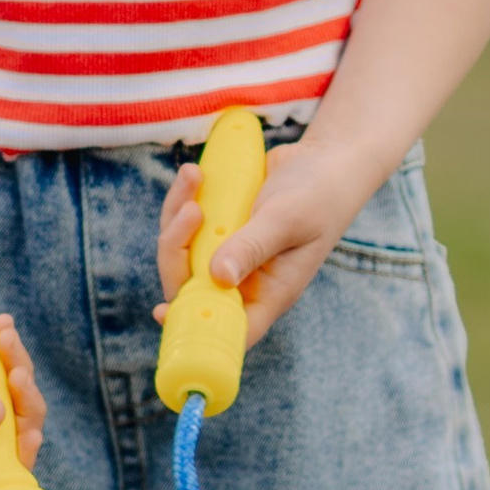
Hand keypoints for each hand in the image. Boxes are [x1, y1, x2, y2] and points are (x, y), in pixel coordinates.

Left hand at [153, 140, 368, 353]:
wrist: (326, 161)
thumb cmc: (319, 195)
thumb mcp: (287, 219)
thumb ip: (252, 246)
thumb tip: (217, 276)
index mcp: (269, 292)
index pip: (229, 328)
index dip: (194, 328)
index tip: (163, 314)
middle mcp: (246, 279)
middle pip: (191, 287)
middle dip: (177, 250)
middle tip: (191, 211)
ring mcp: (230, 253)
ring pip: (183, 252)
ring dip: (177, 217)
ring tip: (194, 176)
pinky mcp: (220, 229)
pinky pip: (186, 225)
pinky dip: (183, 199)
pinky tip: (194, 174)